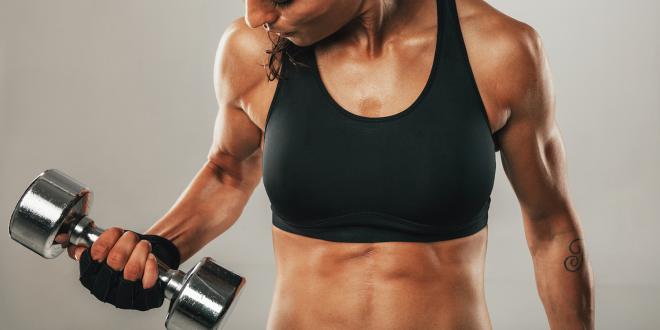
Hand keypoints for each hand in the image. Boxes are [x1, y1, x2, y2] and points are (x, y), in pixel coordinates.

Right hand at [56, 228, 180, 309]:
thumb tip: (66, 239)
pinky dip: (151, 265)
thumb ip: (84, 248)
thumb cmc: (122, 264)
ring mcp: (125, 299)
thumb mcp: (100, 256)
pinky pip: (149, 281)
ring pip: (132, 270)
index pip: (95, 253)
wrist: (142, 279)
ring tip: (144, 245)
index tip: (116, 232)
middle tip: (132, 236)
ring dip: (141, 250)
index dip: (108, 237)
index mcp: (90, 279)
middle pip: (115, 259)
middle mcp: (105, 291)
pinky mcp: (145, 301)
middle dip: (127, 241)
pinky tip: (150, 258)